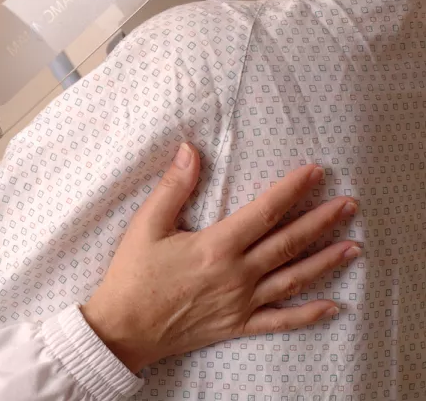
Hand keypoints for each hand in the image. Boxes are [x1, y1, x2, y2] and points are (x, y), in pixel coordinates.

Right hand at [81, 143, 359, 372]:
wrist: (125, 328)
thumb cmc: (133, 273)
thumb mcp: (147, 224)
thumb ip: (173, 187)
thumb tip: (190, 150)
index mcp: (216, 246)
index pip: (265, 212)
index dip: (292, 190)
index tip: (314, 173)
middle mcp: (237, 275)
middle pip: (288, 243)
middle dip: (321, 221)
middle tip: (348, 204)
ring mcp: (241, 303)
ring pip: (293, 280)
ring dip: (325, 262)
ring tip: (353, 247)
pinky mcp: (237, 325)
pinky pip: (281, 321)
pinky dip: (309, 314)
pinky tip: (333, 307)